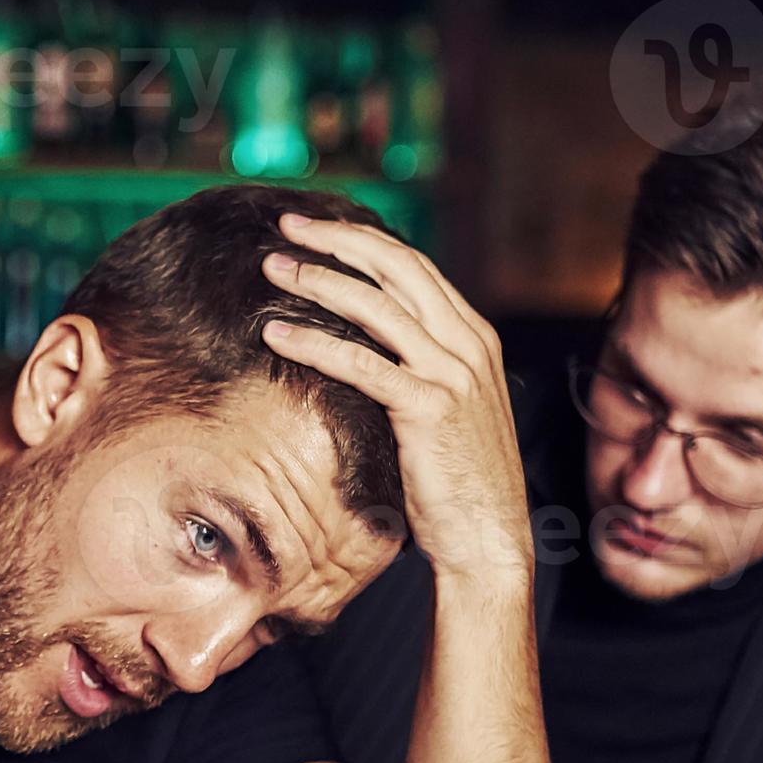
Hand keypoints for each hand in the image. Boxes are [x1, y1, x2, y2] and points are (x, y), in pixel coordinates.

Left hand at [257, 214, 532, 589]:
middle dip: (338, 240)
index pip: (414, 268)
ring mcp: (453, 375)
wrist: (489, 538)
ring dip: (319, 280)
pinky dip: (315, 342)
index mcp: (474, 338)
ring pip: (377, 306)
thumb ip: (419, 370)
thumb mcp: (446, 411)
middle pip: (397, 268)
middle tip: (287, 224)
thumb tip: (365, 347)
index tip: (316, 230)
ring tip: (272, 267)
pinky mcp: (429, 409)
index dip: (363, 243)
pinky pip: (362, 364)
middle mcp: (468, 346)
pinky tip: (276, 334)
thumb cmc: (457, 483)